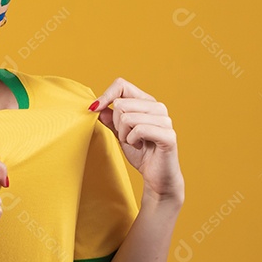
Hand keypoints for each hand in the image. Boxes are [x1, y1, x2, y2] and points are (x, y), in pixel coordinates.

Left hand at [89, 78, 183, 203]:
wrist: (157, 177)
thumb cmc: (141, 154)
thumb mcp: (120, 134)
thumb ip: (110, 119)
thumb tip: (96, 106)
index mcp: (147, 102)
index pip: (122, 85)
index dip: (105, 95)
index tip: (94, 109)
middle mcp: (158, 107)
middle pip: (121, 103)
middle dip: (116, 124)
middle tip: (126, 136)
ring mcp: (165, 120)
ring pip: (127, 117)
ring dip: (124, 134)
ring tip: (134, 142)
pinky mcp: (168, 135)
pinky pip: (139, 129)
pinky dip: (132, 140)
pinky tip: (140, 146)